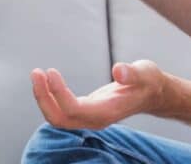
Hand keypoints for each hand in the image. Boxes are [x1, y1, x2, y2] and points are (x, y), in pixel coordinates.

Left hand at [30, 60, 167, 129]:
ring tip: (37, 74)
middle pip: (60, 119)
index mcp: (107, 111)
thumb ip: (132, 73)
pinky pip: (61, 111)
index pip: (74, 110)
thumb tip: (118, 70)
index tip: (50, 72)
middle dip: (44, 98)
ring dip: (44, 98)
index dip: (58, 93)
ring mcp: (90, 118)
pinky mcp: (86, 111)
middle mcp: (95, 119)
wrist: (154, 94)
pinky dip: (50, 97)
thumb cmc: (149, 82)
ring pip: (58, 118)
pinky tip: (46, 80)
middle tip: (36, 72)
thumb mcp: (145, 72)